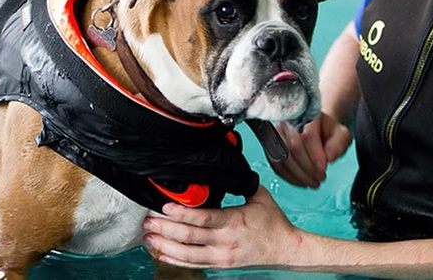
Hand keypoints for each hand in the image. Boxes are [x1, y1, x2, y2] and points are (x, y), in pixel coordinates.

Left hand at [143, 186, 301, 269]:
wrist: (284, 249)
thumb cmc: (273, 223)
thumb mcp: (259, 197)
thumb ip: (240, 183)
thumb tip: (225, 168)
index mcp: (234, 221)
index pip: (203, 218)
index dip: (181, 213)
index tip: (165, 206)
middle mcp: (225, 241)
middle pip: (189, 237)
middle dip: (165, 229)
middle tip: (148, 221)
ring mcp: (222, 256)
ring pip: (187, 255)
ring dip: (165, 246)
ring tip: (149, 237)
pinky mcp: (221, 265)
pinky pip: (193, 265)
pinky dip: (175, 260)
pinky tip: (162, 254)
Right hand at [271, 112, 351, 187]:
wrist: (316, 130)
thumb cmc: (327, 132)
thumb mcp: (341, 135)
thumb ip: (338, 144)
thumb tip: (329, 157)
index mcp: (307, 113)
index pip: (307, 135)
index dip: (315, 154)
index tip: (323, 168)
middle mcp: (289, 121)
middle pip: (294, 147)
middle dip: (308, 168)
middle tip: (320, 177)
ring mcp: (277, 132)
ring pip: (284, 158)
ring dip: (299, 175)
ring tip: (313, 182)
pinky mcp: (271, 145)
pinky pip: (277, 165)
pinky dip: (290, 177)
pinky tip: (301, 181)